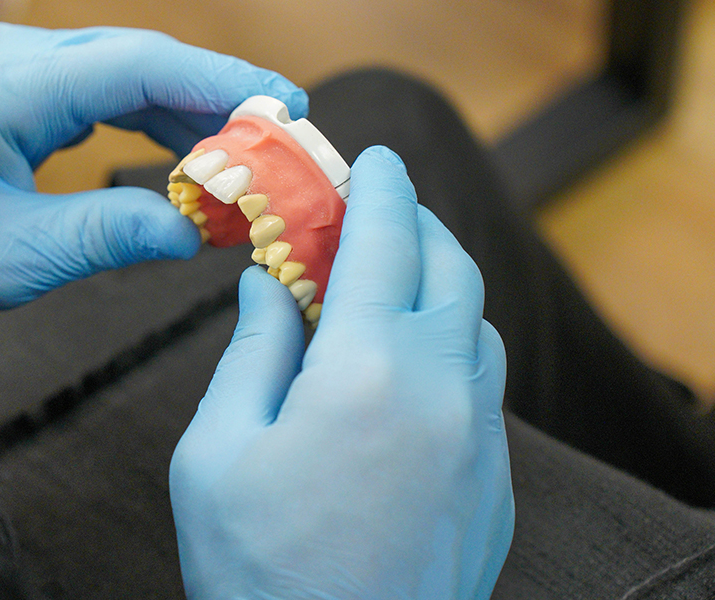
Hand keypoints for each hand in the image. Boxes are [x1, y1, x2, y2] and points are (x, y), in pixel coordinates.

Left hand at [0, 23, 307, 316]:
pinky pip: (92, 88)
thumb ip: (109, 234)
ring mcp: (6, 64)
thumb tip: (195, 230)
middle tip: (279, 134)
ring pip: (119, 71)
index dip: (219, 79)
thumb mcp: (14, 254)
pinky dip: (143, 117)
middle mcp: (11, 56)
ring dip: (182, 110)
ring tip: (239, 156)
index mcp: (9, 87)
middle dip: (215, 95)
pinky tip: (176, 150)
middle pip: (138, 59)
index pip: (138, 64)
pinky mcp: (6, 85)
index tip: (283, 102)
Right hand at [169, 147, 512, 599]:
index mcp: (368, 370)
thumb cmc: (260, 573)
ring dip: (441, 284)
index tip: (372, 155)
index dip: (378, 187)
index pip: (386, 241)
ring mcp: (481, 443)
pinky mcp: (495, 487)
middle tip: (378, 211)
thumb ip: (252, 353)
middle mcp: (443, 392)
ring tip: (391, 285)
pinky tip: (409, 370)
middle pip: (452, 269)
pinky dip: (452, 347)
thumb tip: (268, 285)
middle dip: (418, 223)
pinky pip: (483, 387)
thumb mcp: (219, 453)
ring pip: (477, 326)